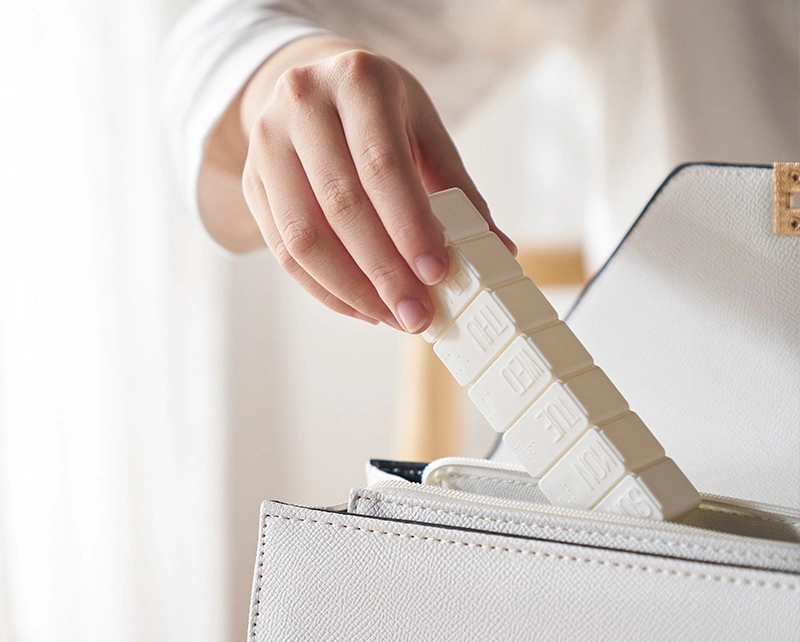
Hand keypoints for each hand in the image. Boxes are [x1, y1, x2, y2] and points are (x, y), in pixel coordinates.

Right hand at [239, 40, 514, 331]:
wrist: (313, 87)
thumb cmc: (380, 114)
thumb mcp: (424, 131)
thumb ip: (459, 191)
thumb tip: (499, 252)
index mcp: (357, 80)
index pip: (381, 164)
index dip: (409, 226)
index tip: (435, 275)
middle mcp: (302, 104)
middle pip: (340, 205)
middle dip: (383, 272)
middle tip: (416, 316)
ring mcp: (267, 144)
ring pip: (302, 237)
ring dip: (351, 291)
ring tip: (391, 317)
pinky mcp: (252, 182)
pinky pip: (283, 252)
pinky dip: (325, 290)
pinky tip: (362, 307)